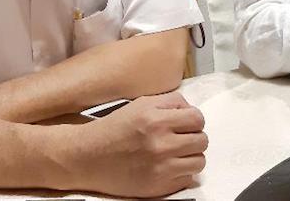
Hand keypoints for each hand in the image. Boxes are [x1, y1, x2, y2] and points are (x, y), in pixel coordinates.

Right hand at [66, 91, 207, 197]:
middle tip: (180, 139)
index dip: (194, 120)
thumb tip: (192, 111)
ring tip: (176, 154)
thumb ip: (171, 102)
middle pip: (202, 141)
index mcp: (156, 120)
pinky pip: (187, 179)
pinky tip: (166, 166)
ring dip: (190, 157)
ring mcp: (160, 168)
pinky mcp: (158, 187)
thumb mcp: (141, 104)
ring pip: (199, 162)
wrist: (87, 157)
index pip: (198, 119)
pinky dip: (181, 173)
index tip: (186, 124)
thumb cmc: (114, 129)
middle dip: (194, 138)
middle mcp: (160, 144)